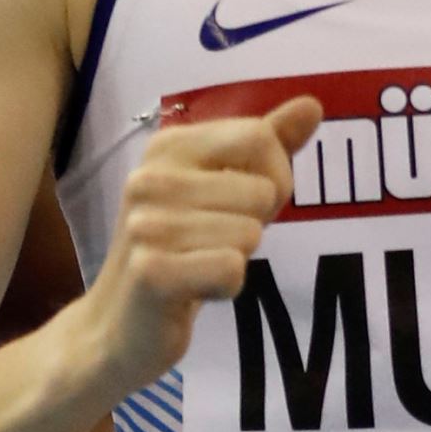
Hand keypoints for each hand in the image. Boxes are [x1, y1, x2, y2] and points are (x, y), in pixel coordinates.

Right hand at [81, 98, 320, 400]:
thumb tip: (313, 104)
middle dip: (255, 225)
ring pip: (249, 233)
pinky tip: (196, 291)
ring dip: (237, 259)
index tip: (246, 204)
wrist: (118, 326)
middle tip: (213, 244)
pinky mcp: (152, 272)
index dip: (274, 177)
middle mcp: (150, 178)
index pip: (259, 138)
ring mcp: (146, 224)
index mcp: (167, 147)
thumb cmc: (179, 251)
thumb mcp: (221, 190)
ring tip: (199, 266)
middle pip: (261, 189)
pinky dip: (225, 288)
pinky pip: (231, 269)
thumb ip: (267, 147)